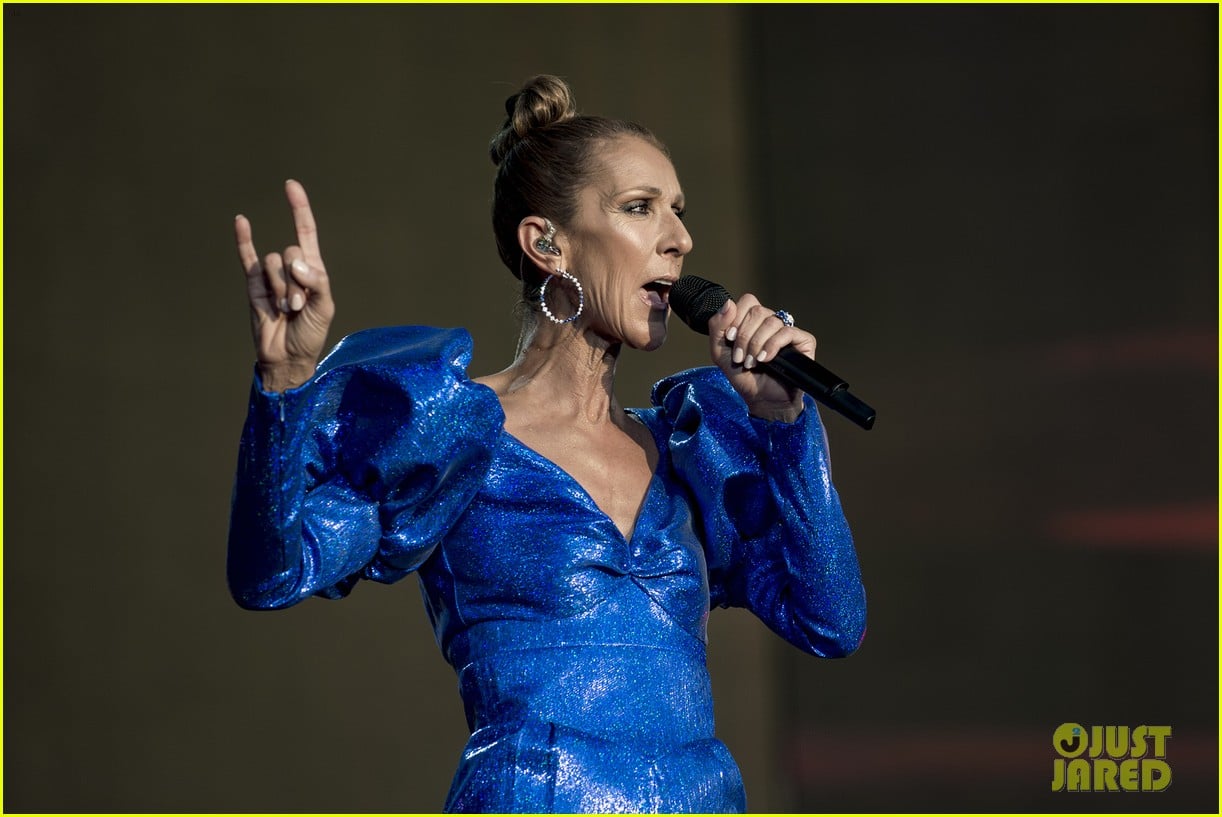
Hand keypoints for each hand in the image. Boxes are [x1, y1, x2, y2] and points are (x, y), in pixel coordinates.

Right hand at [235, 180, 334, 391]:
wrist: (286, 356)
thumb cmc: (310, 334)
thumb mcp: (324, 308)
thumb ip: (316, 282)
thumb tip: (295, 262)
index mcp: (313, 270)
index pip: (306, 232)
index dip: (299, 209)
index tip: (290, 186)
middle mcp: (291, 268)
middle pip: (290, 252)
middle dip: (294, 281)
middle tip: (297, 306)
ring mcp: (270, 275)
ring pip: (271, 264)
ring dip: (279, 288)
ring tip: (284, 310)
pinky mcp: (253, 284)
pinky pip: (246, 257)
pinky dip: (243, 239)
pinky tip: (241, 220)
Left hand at [706, 293, 815, 421]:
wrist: (762, 400)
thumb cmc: (743, 377)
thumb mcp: (720, 352)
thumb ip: (717, 327)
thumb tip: (728, 303)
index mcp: (754, 321)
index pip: (748, 301)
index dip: (737, 318)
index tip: (730, 339)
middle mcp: (772, 323)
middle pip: (758, 311)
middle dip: (744, 337)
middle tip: (741, 357)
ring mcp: (788, 331)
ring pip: (771, 321)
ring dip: (756, 345)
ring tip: (752, 362)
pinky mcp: (803, 341)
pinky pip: (788, 332)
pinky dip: (772, 346)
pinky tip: (766, 359)